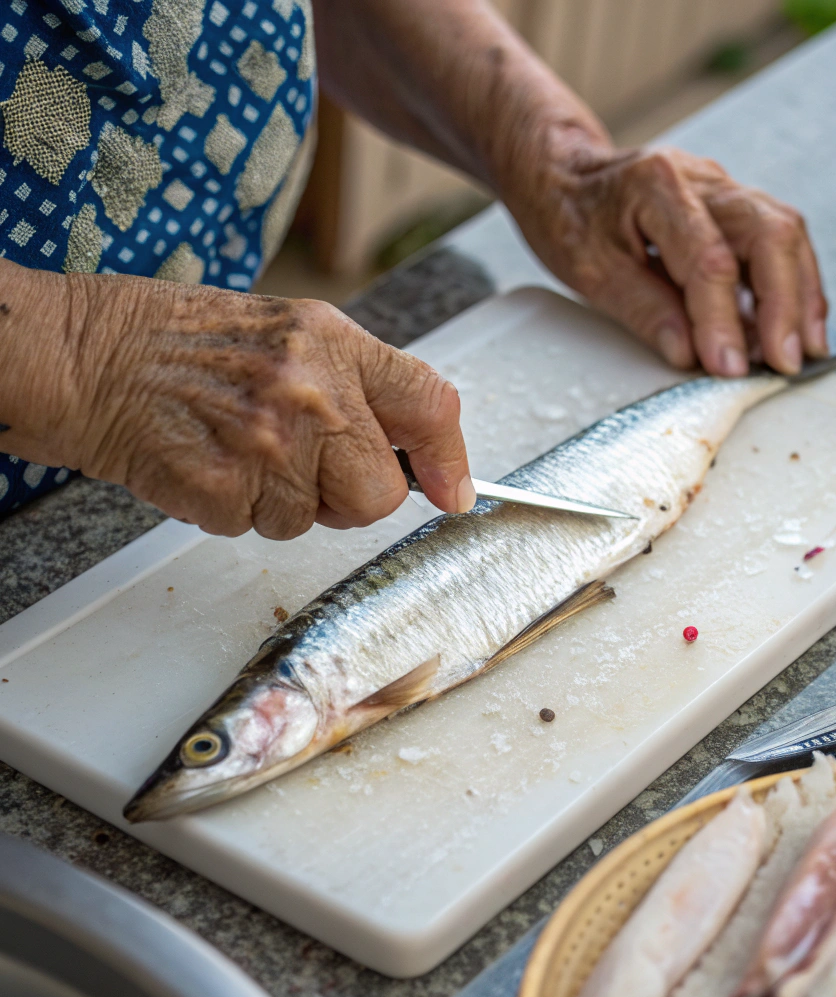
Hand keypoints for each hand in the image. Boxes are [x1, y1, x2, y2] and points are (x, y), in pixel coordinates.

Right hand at [0, 267, 472, 538]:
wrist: (87, 354)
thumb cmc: (184, 344)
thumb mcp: (289, 334)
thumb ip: (358, 386)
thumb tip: (419, 456)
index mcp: (334, 343)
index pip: (429, 405)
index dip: (450, 459)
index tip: (453, 492)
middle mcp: (312, 391)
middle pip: (380, 494)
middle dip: (349, 497)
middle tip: (300, 463)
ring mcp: (269, 443)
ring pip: (316, 519)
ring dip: (283, 501)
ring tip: (239, 449)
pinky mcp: (227, 489)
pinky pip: (260, 528)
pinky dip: (237, 510)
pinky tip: (210, 464)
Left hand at [504, 141, 828, 376]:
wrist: (565, 175)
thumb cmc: (570, 218)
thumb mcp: (589, 271)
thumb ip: (643, 309)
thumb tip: (690, 354)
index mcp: (658, 187)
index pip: (708, 259)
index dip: (722, 320)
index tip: (728, 367)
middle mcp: (702, 180)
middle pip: (769, 234)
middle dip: (784, 304)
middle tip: (785, 361)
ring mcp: (724, 188)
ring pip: (786, 233)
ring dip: (802, 295)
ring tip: (806, 349)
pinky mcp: (734, 206)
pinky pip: (779, 240)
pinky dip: (793, 284)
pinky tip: (797, 324)